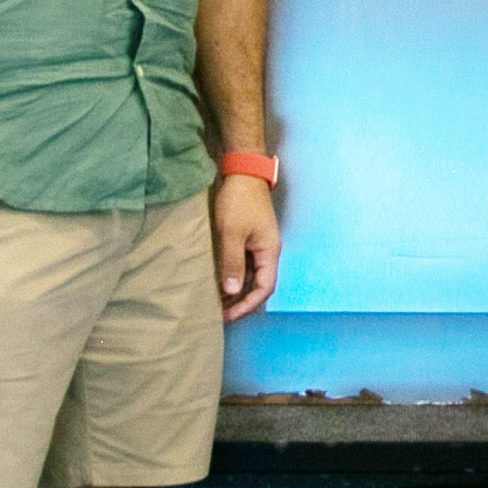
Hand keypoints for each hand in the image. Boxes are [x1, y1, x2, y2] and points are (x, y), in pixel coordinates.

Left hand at [212, 173, 280, 322]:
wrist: (243, 172)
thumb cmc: (239, 201)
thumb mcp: (232, 233)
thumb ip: (233, 263)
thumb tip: (233, 292)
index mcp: (269, 252)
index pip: (264, 288)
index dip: (248, 305)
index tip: (228, 315)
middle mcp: (268, 252)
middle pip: (259, 285)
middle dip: (242, 302)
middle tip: (220, 314)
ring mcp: (259, 245)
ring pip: (252, 276)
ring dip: (237, 291)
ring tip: (218, 302)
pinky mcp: (250, 238)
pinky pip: (245, 265)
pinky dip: (234, 276)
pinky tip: (220, 281)